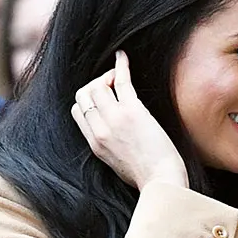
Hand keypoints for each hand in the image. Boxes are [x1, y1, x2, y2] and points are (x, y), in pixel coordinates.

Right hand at [72, 51, 187, 192]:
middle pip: (84, 94)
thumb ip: (107, 143)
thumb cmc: (144, 175)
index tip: (104, 100)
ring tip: (120, 79)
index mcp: (94, 143)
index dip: (88, 100)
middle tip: (113, 88)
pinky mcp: (132, 111)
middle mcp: (100, 130)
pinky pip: (122, 80)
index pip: (78, 111)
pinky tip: (123, 57)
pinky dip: (121, 65)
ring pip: (98, 85)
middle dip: (96, 85)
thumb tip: (110, 129)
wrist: (160, 180)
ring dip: (108, 77)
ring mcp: (114, 119)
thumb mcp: (114, 163)